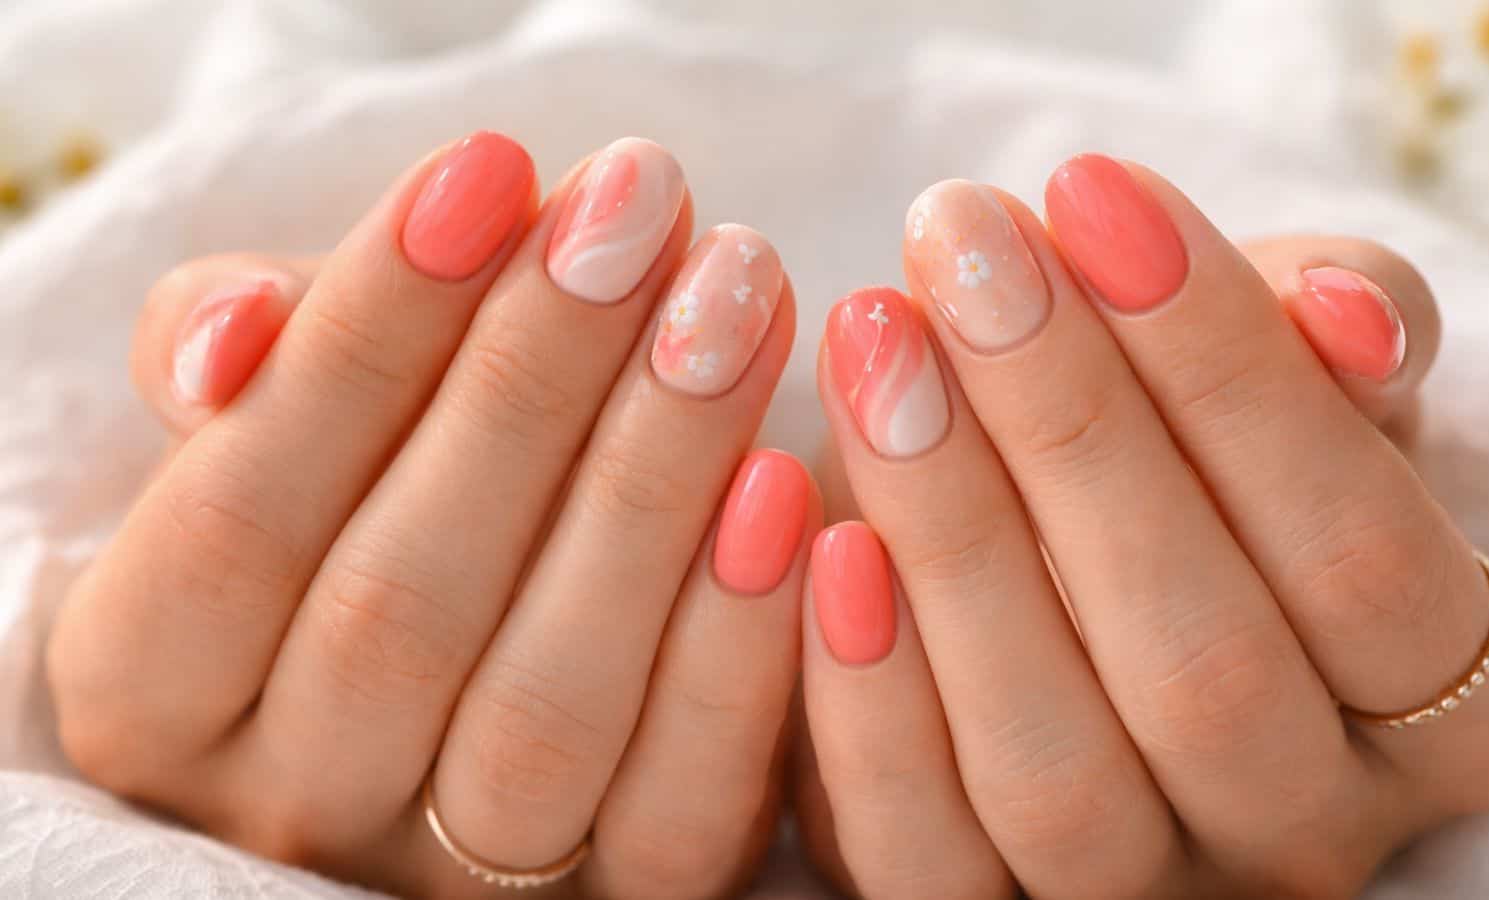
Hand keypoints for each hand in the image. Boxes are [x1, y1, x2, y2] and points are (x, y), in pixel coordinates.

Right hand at [49, 132, 816, 898]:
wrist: (467, 630)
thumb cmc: (358, 480)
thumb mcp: (270, 411)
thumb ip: (232, 357)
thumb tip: (240, 332)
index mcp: (156, 684)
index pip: (242, 512)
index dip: (369, 333)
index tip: (497, 169)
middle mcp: (292, 798)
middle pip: (402, 603)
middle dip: (535, 381)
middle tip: (649, 210)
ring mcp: (455, 876)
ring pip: (546, 706)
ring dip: (652, 485)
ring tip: (737, 303)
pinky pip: (678, 803)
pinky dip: (736, 646)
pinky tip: (791, 486)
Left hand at [795, 157, 1488, 898]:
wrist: (1042, 552)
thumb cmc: (1181, 445)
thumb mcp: (1278, 378)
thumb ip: (1335, 339)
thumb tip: (1345, 312)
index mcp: (1435, 702)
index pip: (1364, 557)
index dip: (1229, 370)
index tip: (1090, 193)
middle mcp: (1302, 823)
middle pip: (1206, 666)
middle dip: (1072, 432)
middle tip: (960, 247)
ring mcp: (1142, 892)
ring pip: (1057, 772)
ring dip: (956, 541)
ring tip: (876, 349)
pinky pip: (923, 857)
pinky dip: (868, 703)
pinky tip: (819, 538)